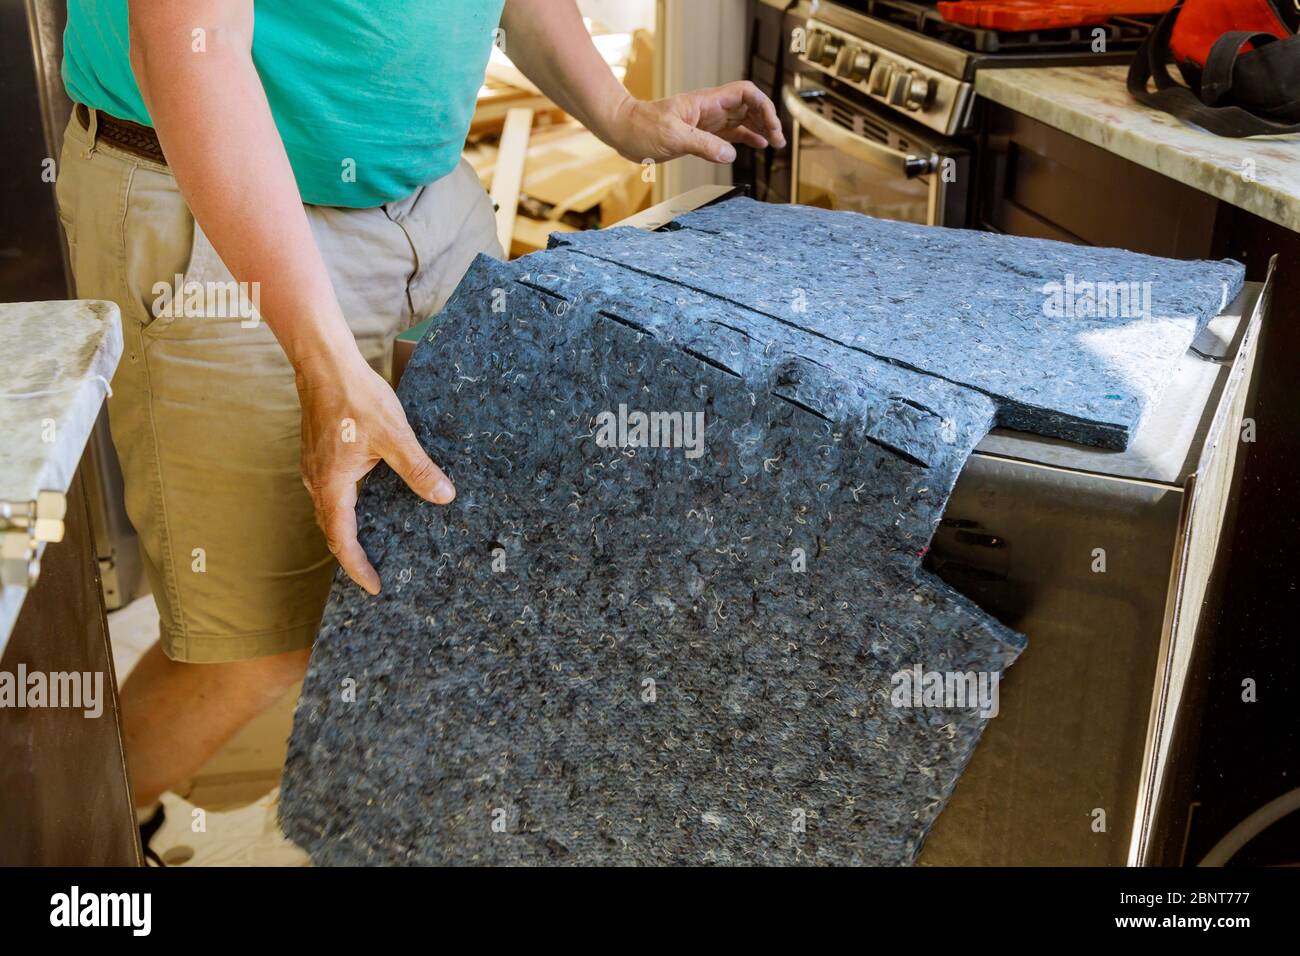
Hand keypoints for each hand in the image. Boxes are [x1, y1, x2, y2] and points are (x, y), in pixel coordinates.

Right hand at [295, 348, 454, 594]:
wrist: (325, 364)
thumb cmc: (356, 397)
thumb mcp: (395, 436)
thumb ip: (418, 469)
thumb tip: (444, 496)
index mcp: (332, 484)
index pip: (342, 540)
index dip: (358, 567)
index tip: (375, 586)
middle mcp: (318, 481)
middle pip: (333, 530)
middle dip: (354, 555)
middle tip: (378, 573)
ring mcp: (316, 468)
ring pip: (331, 511)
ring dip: (350, 531)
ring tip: (375, 545)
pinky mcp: (320, 455)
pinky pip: (333, 492)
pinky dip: (348, 508)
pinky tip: (371, 502)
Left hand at [605, 80, 786, 165]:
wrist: (622, 129)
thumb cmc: (641, 127)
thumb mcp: (672, 137)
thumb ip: (703, 145)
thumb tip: (731, 154)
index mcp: (706, 103)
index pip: (745, 94)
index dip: (762, 106)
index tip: (770, 127)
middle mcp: (710, 109)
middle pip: (749, 106)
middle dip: (766, 120)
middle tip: (778, 141)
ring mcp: (706, 121)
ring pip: (742, 120)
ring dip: (759, 129)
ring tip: (774, 145)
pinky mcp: (701, 134)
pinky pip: (729, 133)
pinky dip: (745, 138)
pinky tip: (756, 146)